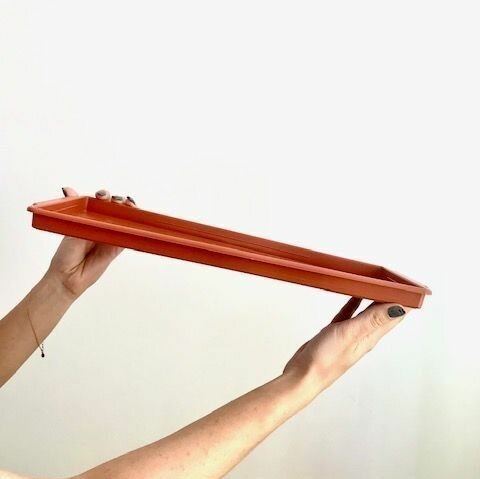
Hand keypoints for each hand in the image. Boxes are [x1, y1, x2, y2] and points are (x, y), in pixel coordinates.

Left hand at [45, 187, 137, 298]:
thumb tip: (69, 190)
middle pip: (114, 209)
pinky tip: (135, 221)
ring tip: (130, 205)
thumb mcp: (68, 227)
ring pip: (123, 220)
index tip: (102, 195)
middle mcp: (100, 226)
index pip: (99, 203)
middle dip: (118, 201)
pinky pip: (128, 236)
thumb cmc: (65, 254)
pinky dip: (133, 228)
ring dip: (128, 212)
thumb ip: (75, 211)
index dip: (104, 196)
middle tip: (117, 201)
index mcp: (87, 219)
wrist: (68, 276)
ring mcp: (110, 236)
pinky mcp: (117, 248)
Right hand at [283, 297, 409, 398]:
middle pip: (383, 313)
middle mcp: (364, 335)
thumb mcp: (351, 334)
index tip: (410, 288)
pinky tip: (353, 297)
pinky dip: (354, 304)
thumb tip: (398, 308)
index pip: (394, 316)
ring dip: (374, 299)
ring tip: (378, 285)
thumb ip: (373, 319)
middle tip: (396, 282)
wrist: (304, 374)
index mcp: (371, 336)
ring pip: (367, 313)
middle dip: (391, 297)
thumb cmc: (326, 359)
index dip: (404, 301)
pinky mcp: (336, 333)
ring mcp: (350, 334)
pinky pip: (349, 315)